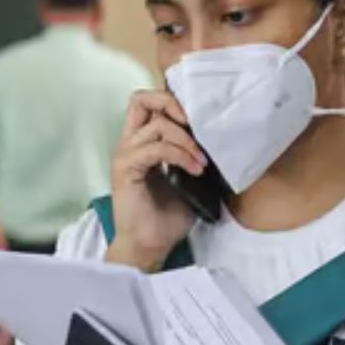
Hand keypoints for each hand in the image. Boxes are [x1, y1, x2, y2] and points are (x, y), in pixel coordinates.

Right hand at [107, 90, 206, 271]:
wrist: (150, 245)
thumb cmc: (167, 217)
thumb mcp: (188, 179)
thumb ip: (193, 156)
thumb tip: (218, 141)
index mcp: (140, 142)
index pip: (149, 103)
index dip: (172, 102)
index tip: (198, 122)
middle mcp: (129, 143)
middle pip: (144, 99)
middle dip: (176, 107)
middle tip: (197, 129)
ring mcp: (125, 154)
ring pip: (157, 124)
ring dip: (186, 140)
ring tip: (201, 161)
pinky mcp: (126, 168)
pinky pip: (156, 148)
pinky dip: (180, 155)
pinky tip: (194, 169)